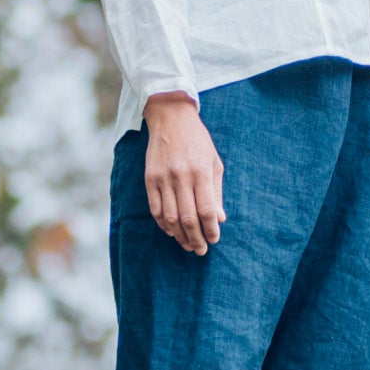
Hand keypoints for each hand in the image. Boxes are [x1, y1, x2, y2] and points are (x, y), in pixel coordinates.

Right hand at [142, 93, 224, 255]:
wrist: (170, 118)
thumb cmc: (198, 141)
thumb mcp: (214, 162)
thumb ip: (216, 192)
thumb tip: (219, 219)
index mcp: (201, 172)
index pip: (206, 210)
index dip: (210, 230)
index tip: (214, 239)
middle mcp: (181, 177)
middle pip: (188, 217)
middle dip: (196, 238)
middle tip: (201, 250)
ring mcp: (163, 178)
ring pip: (170, 217)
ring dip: (180, 235)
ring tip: (188, 244)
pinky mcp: (150, 178)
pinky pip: (155, 208)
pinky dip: (163, 224)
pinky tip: (171, 231)